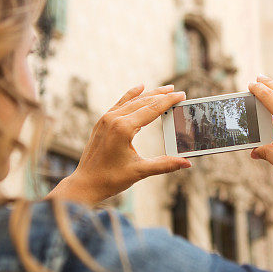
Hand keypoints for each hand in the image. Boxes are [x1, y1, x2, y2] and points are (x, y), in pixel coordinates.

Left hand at [48, 84, 190, 205]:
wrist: (85, 184)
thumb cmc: (110, 179)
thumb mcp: (140, 171)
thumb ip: (165, 164)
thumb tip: (187, 163)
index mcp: (123, 128)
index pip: (152, 109)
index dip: (168, 101)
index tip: (181, 95)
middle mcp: (113, 119)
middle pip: (143, 102)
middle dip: (161, 96)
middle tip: (177, 91)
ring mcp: (106, 120)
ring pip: (132, 101)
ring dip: (149, 94)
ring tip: (165, 89)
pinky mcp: (102, 123)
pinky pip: (119, 104)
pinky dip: (130, 95)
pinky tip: (139, 87)